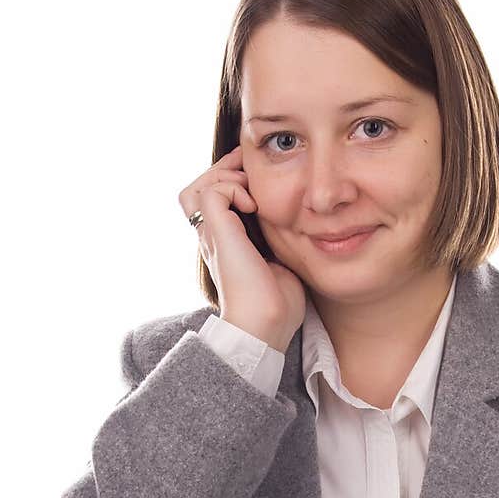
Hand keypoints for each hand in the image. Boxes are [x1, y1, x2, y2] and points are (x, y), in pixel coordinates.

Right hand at [178, 145, 306, 351]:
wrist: (265, 326)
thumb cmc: (277, 306)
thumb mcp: (281, 263)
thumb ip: (279, 241)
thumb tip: (298, 225)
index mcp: (226, 244)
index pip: (213, 201)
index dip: (231, 181)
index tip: (257, 180)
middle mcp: (214, 237)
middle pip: (199, 188)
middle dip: (226, 171)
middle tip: (251, 174)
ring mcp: (213, 235)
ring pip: (199, 186)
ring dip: (226, 177)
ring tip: (251, 191)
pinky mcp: (218, 233)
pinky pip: (212, 191)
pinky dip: (232, 189)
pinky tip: (252, 206)